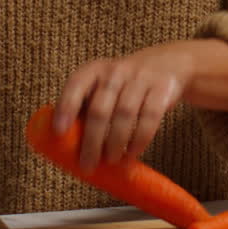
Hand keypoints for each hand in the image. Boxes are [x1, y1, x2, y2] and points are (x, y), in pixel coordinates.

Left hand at [53, 42, 190, 171]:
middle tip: (88, 164)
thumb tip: (66, 146)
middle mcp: (116, 71)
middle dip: (92, 140)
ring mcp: (141, 78)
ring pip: (124, 114)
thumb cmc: (125, 84)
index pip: (76, 84)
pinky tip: (132, 153)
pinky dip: (139, 139)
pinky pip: (150, 117)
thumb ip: (87, 106)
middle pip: (100, 108)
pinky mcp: (163, 88)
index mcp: (95, 70)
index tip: (59, 131)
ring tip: (111, 160)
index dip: (66, 106)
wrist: (168, 64)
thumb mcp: (104, 86)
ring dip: (115, 142)